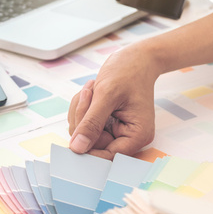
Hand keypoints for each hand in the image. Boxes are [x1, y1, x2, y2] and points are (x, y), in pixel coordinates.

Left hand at [67, 43, 159, 159]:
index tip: (75, 131)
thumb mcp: (107, 95)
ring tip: (94, 88)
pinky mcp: (107, 122)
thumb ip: (92, 123)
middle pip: (92, 143)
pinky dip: (83, 106)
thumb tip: (77, 148)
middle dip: (83, 118)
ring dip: (82, 109)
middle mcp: (128, 136)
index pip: (107, 155)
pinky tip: (93, 91)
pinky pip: (85, 122)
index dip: (87, 147)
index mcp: (137, 135)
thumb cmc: (129, 71)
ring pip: (84, 132)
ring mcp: (116, 129)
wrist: (137, 57)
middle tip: (89, 94)